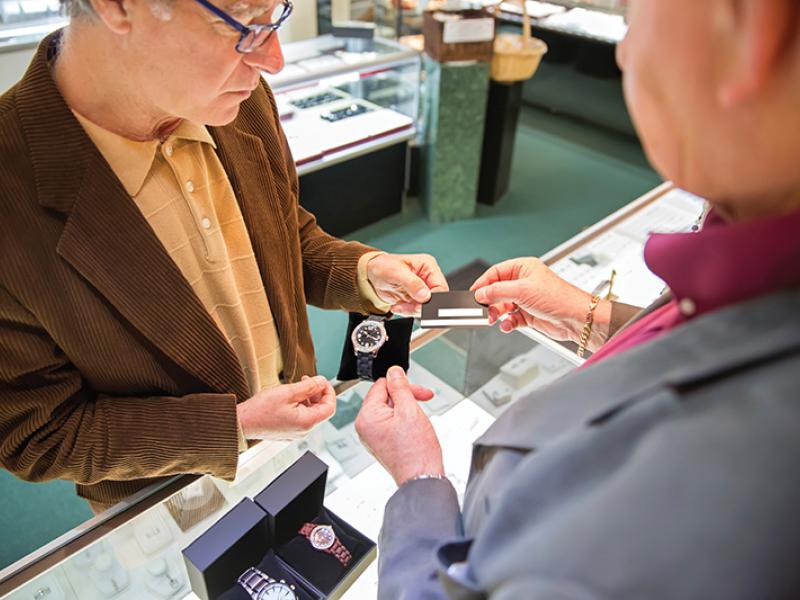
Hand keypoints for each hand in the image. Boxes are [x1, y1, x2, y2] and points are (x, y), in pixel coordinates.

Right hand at [237, 376, 335, 440]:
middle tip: (307, 380)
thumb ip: (309, 386)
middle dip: (316, 393)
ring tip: (295, 388)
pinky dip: (299, 406)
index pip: (330, 407)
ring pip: (309, 413)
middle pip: (320, 410)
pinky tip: (289, 398)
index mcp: (307, 422)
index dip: (329, 392)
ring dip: (307, 399)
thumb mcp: (288, 392)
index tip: (322, 381)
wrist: (241, 423)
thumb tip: (322, 382)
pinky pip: (300, 418)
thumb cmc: (260, 410)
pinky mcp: (287, 432)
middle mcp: (303, 431)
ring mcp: (295, 433)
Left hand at [355, 366, 443, 486]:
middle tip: (424, 399)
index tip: (417, 390)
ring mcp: (372, 436)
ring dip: (407, 407)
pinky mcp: (381, 442)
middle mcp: (365, 426)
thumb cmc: (415, 451)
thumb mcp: (410, 410)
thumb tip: (394, 372)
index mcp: (367, 417)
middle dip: (406, 396)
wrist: (422, 478)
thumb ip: (400, 387)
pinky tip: (415, 427)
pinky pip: (391, 422)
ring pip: (390, 409)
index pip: (381, 385)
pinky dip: (404, 420)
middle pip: (385, 397)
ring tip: (419, 419)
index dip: (402, 385)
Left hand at [366, 253, 447, 315]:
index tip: (422, 304)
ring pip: (426, 308)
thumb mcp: (396, 272)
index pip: (440, 286)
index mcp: (428, 266)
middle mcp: (428, 278)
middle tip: (409, 306)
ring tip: (399, 305)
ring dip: (412, 310)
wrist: (372, 274)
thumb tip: (425, 295)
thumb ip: (412, 283)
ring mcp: (422, 290)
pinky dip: (407, 311)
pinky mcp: (415, 299)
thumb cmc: (383, 266)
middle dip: (422, 306)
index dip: (433, 298)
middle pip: (436, 300)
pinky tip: (398, 306)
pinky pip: (416, 311)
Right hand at [470, 257, 611, 348]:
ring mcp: (526, 299)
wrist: (576, 319)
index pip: (496, 272)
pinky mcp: (529, 315)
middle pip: (497, 290)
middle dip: (490, 301)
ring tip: (494, 319)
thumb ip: (497, 291)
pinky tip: (507, 325)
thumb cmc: (559, 298)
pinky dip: (507, 323)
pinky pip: (511, 318)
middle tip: (484, 309)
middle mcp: (524, 282)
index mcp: (523, 268)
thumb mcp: (522, 290)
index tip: (474, 293)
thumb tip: (481, 292)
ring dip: (497, 314)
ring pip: (503, 306)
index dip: (484, 283)